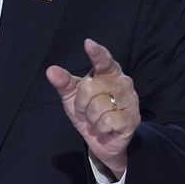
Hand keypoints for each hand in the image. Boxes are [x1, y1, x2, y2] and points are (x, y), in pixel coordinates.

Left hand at [46, 39, 139, 179]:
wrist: (102, 140)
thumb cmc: (88, 111)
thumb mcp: (72, 96)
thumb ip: (64, 82)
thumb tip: (51, 70)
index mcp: (109, 72)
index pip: (103, 60)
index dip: (96, 53)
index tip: (88, 44)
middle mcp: (123, 82)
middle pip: (90, 88)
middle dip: (81, 103)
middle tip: (86, 110)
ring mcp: (131, 99)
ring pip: (98, 106)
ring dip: (91, 118)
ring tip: (97, 120)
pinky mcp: (133, 118)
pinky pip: (107, 121)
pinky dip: (100, 127)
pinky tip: (105, 128)